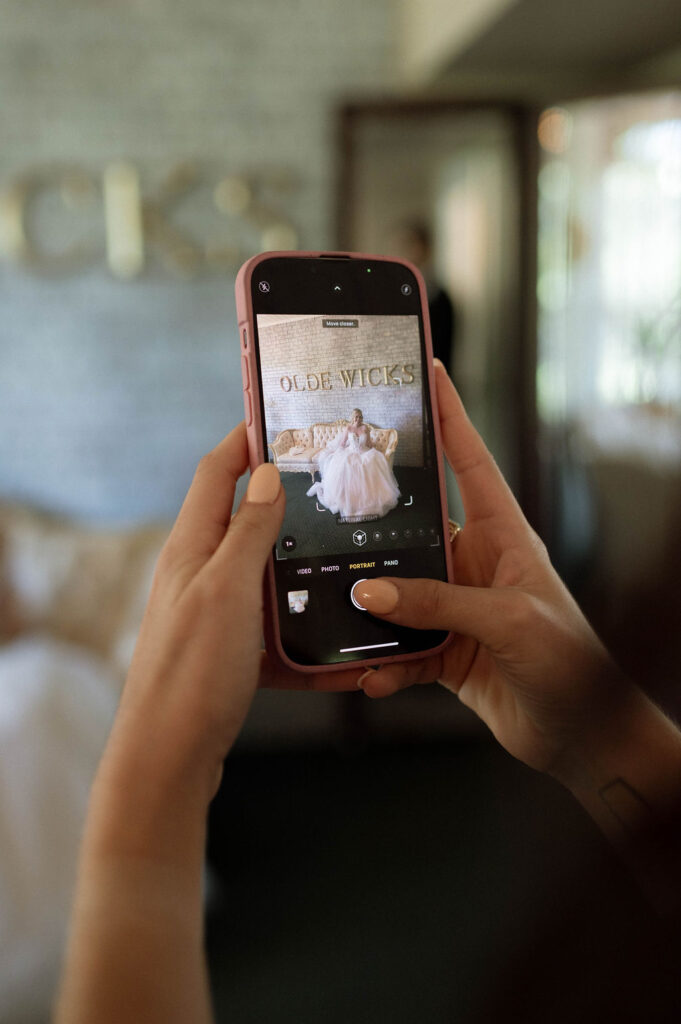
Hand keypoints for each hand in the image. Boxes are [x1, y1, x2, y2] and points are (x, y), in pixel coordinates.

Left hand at [56, 425, 284, 1023]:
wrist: (168, 759)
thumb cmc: (193, 672)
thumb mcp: (228, 590)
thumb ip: (248, 532)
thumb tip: (266, 475)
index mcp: (192, 547)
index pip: (216, 472)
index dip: (244, 438)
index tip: (279, 414)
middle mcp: (198, 573)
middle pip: (242, 519)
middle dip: (282, 496)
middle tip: (331, 483)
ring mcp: (213, 613)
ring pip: (265, 572)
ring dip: (301, 560)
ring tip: (348, 551)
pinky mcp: (227, 651)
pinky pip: (271, 624)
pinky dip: (300, 623)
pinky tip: (334, 636)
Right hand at [354, 362, 622, 780]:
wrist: (579, 734)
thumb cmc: (570, 663)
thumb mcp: (508, 621)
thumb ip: (438, 603)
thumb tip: (373, 592)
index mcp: (503, 536)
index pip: (472, 462)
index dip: (451, 417)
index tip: (426, 375)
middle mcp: (476, 564)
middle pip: (416, 529)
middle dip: (376, 524)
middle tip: (334, 507)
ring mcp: (457, 607)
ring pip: (397, 592)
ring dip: (371, 608)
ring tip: (344, 615)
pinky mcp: (445, 649)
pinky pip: (400, 645)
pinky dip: (383, 661)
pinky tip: (372, 675)